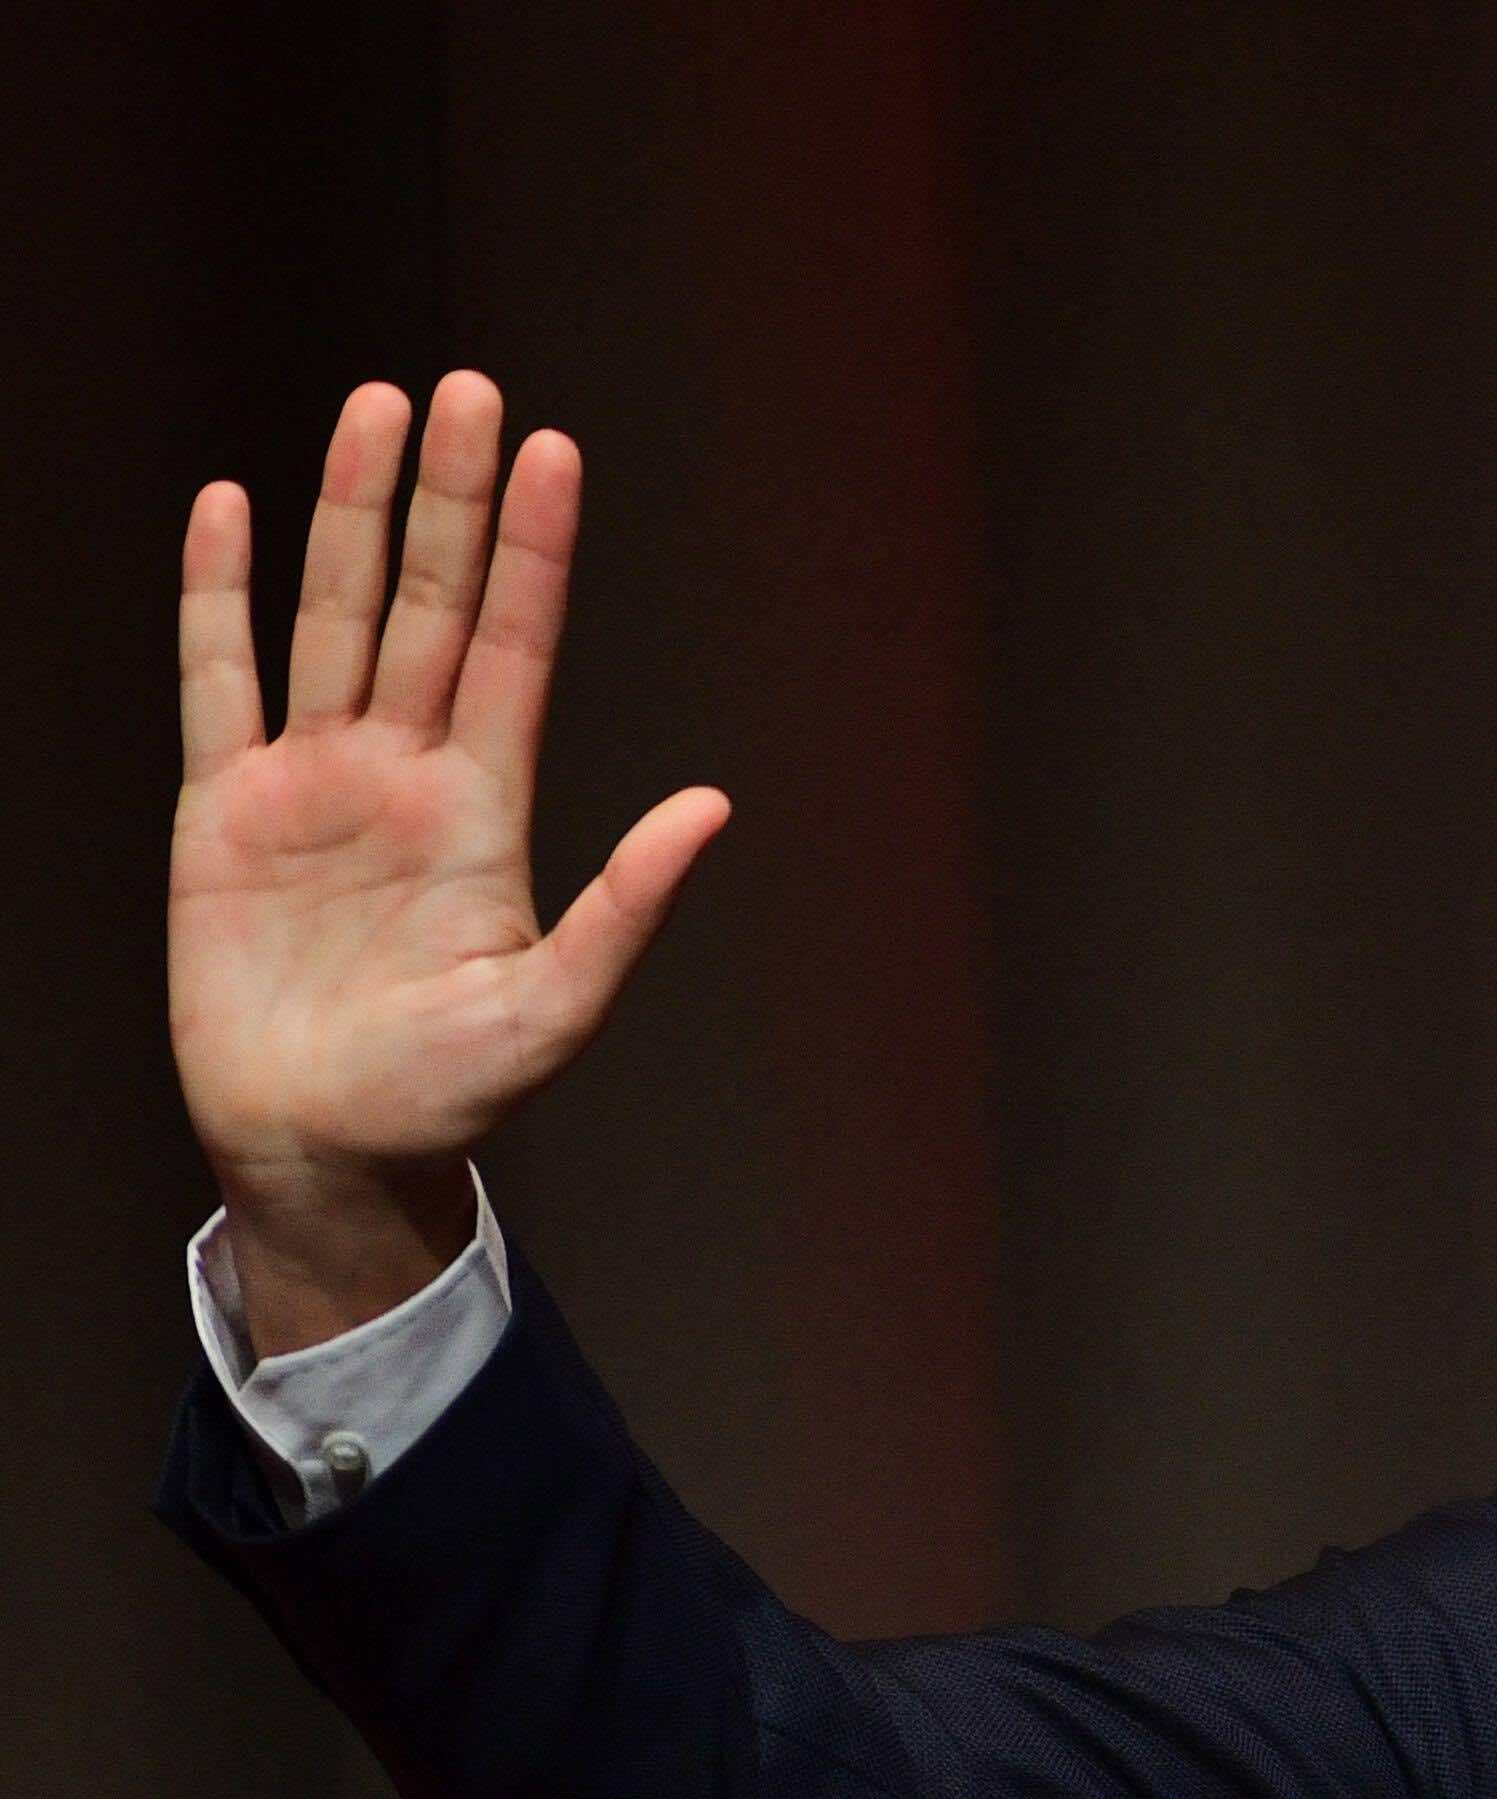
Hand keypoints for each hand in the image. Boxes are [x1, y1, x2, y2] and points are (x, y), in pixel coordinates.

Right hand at [172, 375, 726, 1354]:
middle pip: (428, 604)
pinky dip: (219, 595)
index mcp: (486, 810)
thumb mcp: (555, 1006)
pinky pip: (218, 680)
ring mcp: (312, 781)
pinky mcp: (224, 810)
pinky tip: (227, 508)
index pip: (514, 648)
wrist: (325, 1147)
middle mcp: (404, 773)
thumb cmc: (446, 1095)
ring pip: (333, 615)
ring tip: (375, 408)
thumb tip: (714, 809)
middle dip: (448, 497)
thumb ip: (626, 905)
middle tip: (467, 389)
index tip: (552, 453)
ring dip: (351, 513)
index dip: (530, 551)